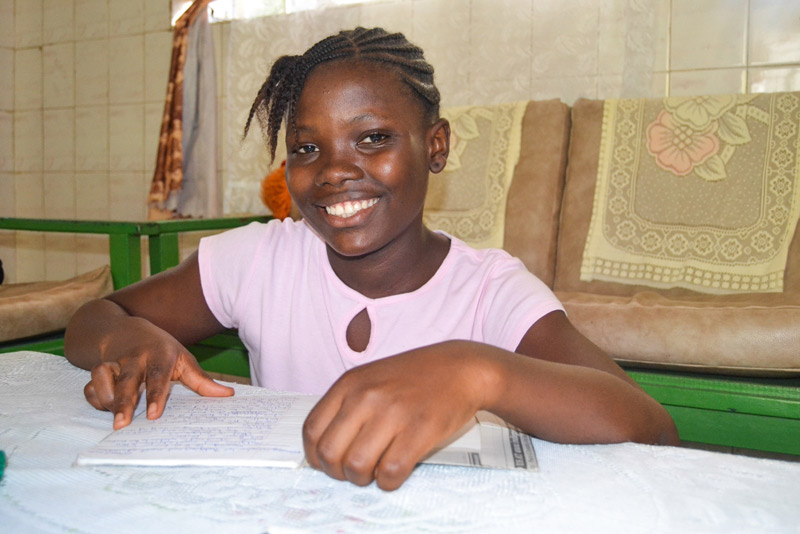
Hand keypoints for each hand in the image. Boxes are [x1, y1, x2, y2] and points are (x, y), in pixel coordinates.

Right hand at [83, 318, 233, 429]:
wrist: (124, 328)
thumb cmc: (159, 349)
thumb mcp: (183, 359)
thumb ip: (201, 380)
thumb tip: (228, 395)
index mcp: (160, 354)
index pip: (159, 374)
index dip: (156, 395)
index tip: (154, 415)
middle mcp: (135, 357)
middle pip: (127, 379)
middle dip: (123, 401)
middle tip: (121, 425)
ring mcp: (114, 361)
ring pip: (102, 378)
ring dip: (106, 399)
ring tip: (115, 418)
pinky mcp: (97, 367)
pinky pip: (91, 385)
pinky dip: (95, 397)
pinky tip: (104, 407)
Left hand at [302, 341, 494, 490]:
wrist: (460, 368)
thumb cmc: (415, 377)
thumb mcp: (371, 378)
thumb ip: (347, 406)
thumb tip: (325, 448)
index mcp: (350, 384)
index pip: (312, 430)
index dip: (316, 456)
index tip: (327, 464)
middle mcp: (366, 396)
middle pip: (330, 453)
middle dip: (338, 472)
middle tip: (354, 471)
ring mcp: (393, 413)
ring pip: (357, 466)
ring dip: (364, 479)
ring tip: (376, 471)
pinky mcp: (419, 430)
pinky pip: (391, 471)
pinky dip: (389, 481)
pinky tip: (395, 472)